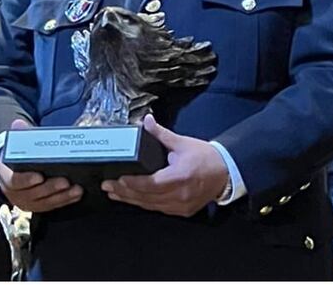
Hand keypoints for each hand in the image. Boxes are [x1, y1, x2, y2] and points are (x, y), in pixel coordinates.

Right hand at [0, 119, 82, 211]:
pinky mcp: (39, 207)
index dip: (27, 180)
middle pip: (34, 194)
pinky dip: (66, 200)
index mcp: (6, 178)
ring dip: (62, 196)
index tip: (39, 176)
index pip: (15, 181)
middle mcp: (15, 194)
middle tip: (66, 181)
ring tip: (77, 188)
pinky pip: (53, 205)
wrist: (12, 173)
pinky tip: (77, 193)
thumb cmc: (18, 157)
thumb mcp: (15, 146)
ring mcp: (28, 202)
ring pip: (45, 202)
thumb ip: (18, 135)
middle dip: (51, 188)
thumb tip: (18, 124)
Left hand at [101, 114, 228, 217]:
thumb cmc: (204, 156)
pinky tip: (133, 199)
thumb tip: (145, 120)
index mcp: (179, 176)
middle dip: (124, 192)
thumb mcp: (182, 143)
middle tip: (107, 186)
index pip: (150, 183)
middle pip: (146, 197)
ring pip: (150, 206)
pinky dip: (144, 204)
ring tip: (114, 193)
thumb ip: (161, 134)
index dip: (132, 183)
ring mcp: (181, 206)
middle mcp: (179, 195)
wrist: (226, 172)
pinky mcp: (182, 212)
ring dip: (131, 200)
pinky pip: (158, 209)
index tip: (117, 179)